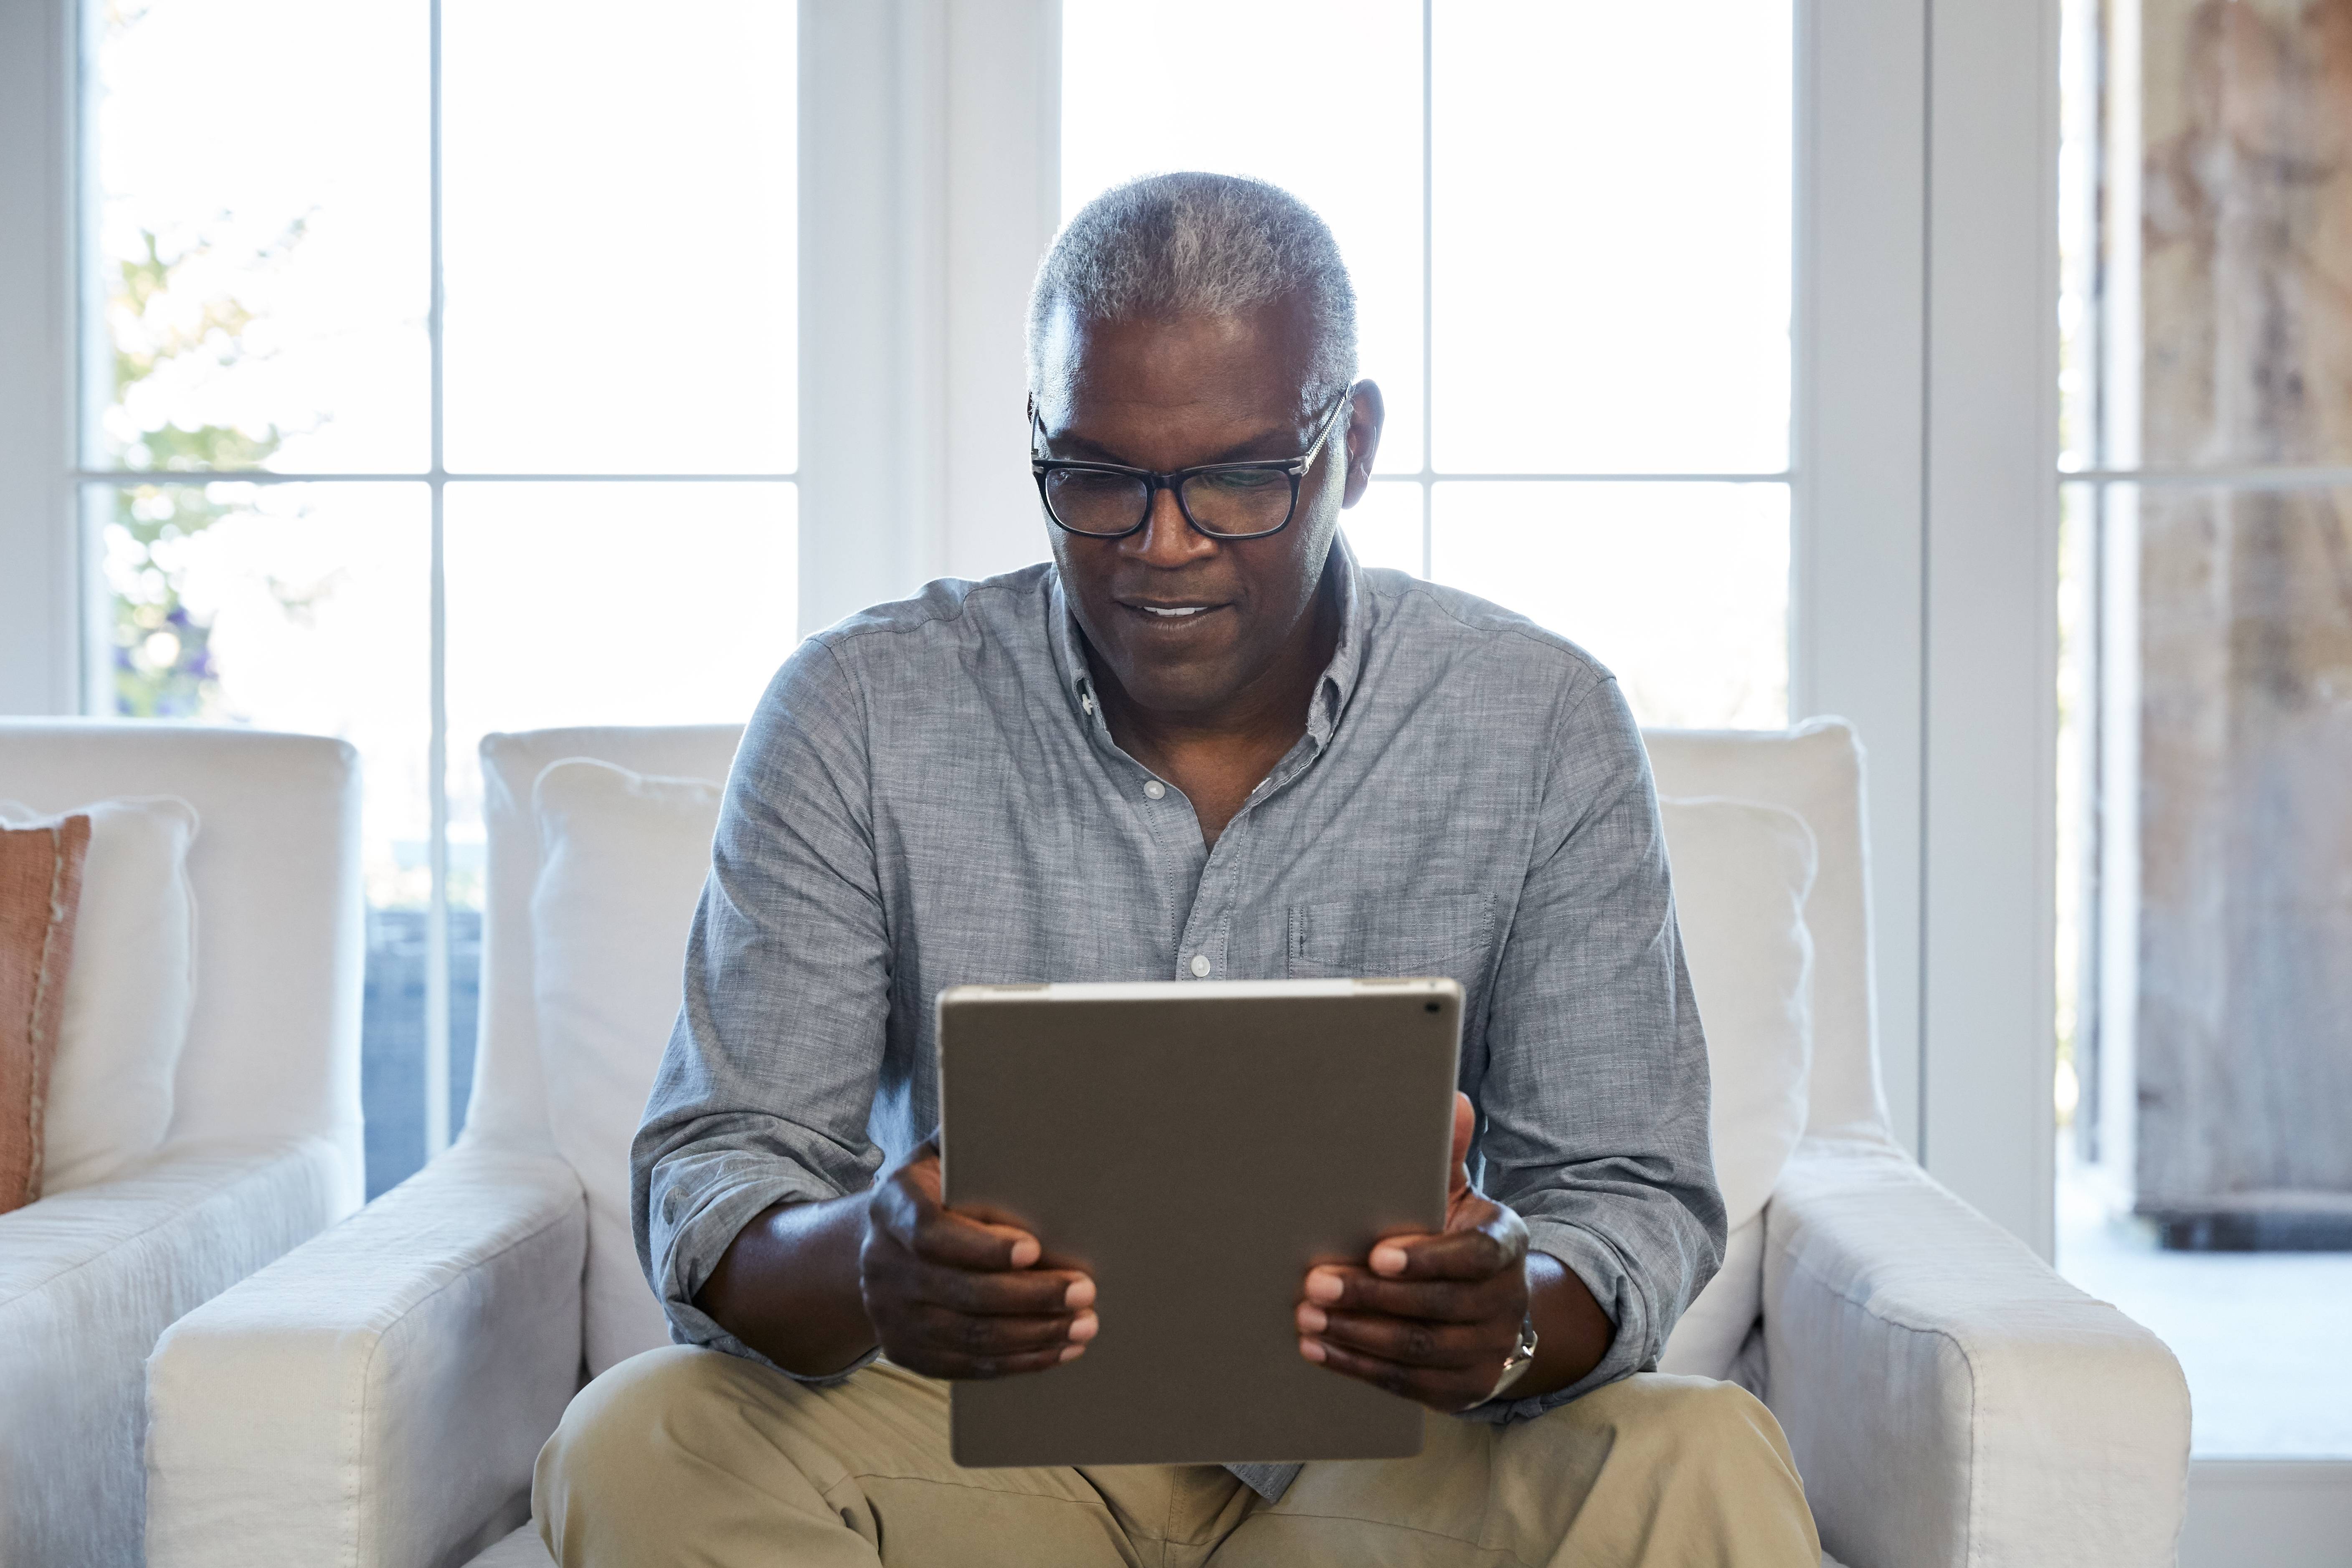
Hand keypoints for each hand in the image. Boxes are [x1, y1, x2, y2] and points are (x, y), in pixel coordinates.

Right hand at [859, 1140, 1097, 1377]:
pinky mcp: (905, 1350)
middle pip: (961, 1291)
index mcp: (892, 1206)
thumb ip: (971, 1139)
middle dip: (1030, 1296)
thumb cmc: (934, 1191)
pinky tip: (1057, 1350)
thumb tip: (1026, 1105)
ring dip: (1033, 1334)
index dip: (983, 1246)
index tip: (1034, 1248)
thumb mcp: (940, 1155)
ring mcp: (890, 1313)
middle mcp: (882, 1263)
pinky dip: (1017, 1362)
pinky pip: (966, 1366)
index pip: (932, 1233)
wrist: (881, 1243)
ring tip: (1084, 1325)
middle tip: (1085, 1291)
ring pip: (969, 1336)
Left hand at [1294, 1092, 1530, 1411]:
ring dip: (1357, 1334)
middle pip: (1437, 1307)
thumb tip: (1454, 1099)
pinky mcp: (1463, 1391)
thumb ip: (1448, 1154)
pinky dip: (1358, 1365)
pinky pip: (1405, 1382)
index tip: (1378, 1254)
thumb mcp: (1457, 1195)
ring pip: (1418, 1348)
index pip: (1473, 1258)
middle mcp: (1505, 1303)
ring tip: (1307, 1316)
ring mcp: (1488, 1353)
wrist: (1491, 1307)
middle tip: (1315, 1282)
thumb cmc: (1455, 1236)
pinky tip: (1318, 1349)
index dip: (1427, 1258)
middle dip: (1371, 1296)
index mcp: (1505, 1246)